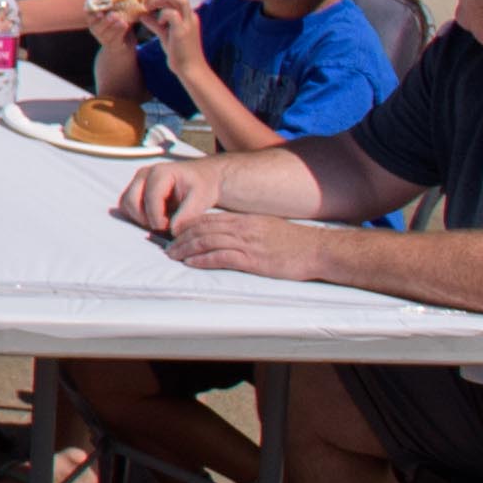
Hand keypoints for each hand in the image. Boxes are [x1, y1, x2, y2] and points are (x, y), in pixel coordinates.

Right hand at [114, 156, 223, 237]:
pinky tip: (155, 220)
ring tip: (160, 224)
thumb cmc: (201, 187)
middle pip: (131, 201)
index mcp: (160, 172)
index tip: (170, 230)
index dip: (157, 218)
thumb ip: (187, 214)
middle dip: (146, 219)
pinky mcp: (134, 190)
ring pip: (125, 205)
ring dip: (139, 219)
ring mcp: (136, 182)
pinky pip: (126, 207)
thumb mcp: (200, 199)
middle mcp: (144, 174)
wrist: (201, 179)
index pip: (150, 198)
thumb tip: (173, 231)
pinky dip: (137, 217)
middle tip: (164, 228)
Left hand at [131, 0, 213, 63]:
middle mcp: (191, 17)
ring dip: (161, 0)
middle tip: (149, 3)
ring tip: (151, 8)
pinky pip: (172, 14)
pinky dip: (163, 14)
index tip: (150, 3)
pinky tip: (160, 23)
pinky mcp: (183, 31)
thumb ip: (155, 24)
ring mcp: (188, 23)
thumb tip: (142, 15)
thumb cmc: (179, 54)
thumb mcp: (165, 35)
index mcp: (189, 17)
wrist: (190, 70)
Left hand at [147, 191, 322, 278]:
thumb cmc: (294, 242)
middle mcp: (242, 228)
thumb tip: (227, 236)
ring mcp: (247, 243)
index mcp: (244, 220)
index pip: (208, 219)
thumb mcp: (265, 229)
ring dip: (186, 249)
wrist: (317, 249)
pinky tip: (192, 263)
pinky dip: (203, 260)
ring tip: (172, 255)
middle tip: (165, 246)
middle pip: (202, 229)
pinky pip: (221, 257)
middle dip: (180, 238)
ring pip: (207, 242)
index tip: (173, 232)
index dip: (187, 226)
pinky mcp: (253, 260)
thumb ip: (245, 230)